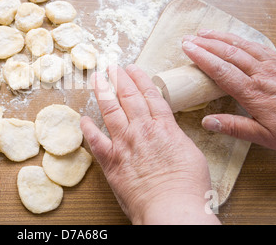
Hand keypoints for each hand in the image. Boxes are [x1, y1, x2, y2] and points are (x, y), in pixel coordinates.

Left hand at [81, 65, 219, 224]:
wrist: (172, 209)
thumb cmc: (188, 187)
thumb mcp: (192, 154)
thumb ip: (176, 138)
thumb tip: (169, 134)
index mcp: (165, 127)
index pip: (150, 95)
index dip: (140, 79)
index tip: (132, 68)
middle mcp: (142, 130)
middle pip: (129, 97)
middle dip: (119, 78)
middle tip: (112, 66)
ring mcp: (125, 144)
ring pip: (111, 110)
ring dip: (103, 92)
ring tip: (97, 79)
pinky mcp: (111, 161)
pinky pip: (96, 141)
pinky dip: (88, 129)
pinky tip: (83, 119)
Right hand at [182, 29, 275, 151]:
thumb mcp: (264, 137)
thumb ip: (235, 127)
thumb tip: (207, 122)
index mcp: (254, 93)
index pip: (222, 70)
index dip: (202, 57)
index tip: (187, 48)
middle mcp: (262, 75)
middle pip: (230, 53)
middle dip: (206, 44)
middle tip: (188, 38)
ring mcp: (273, 66)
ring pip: (243, 45)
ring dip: (222, 37)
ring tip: (204, 32)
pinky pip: (259, 46)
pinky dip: (242, 39)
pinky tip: (233, 38)